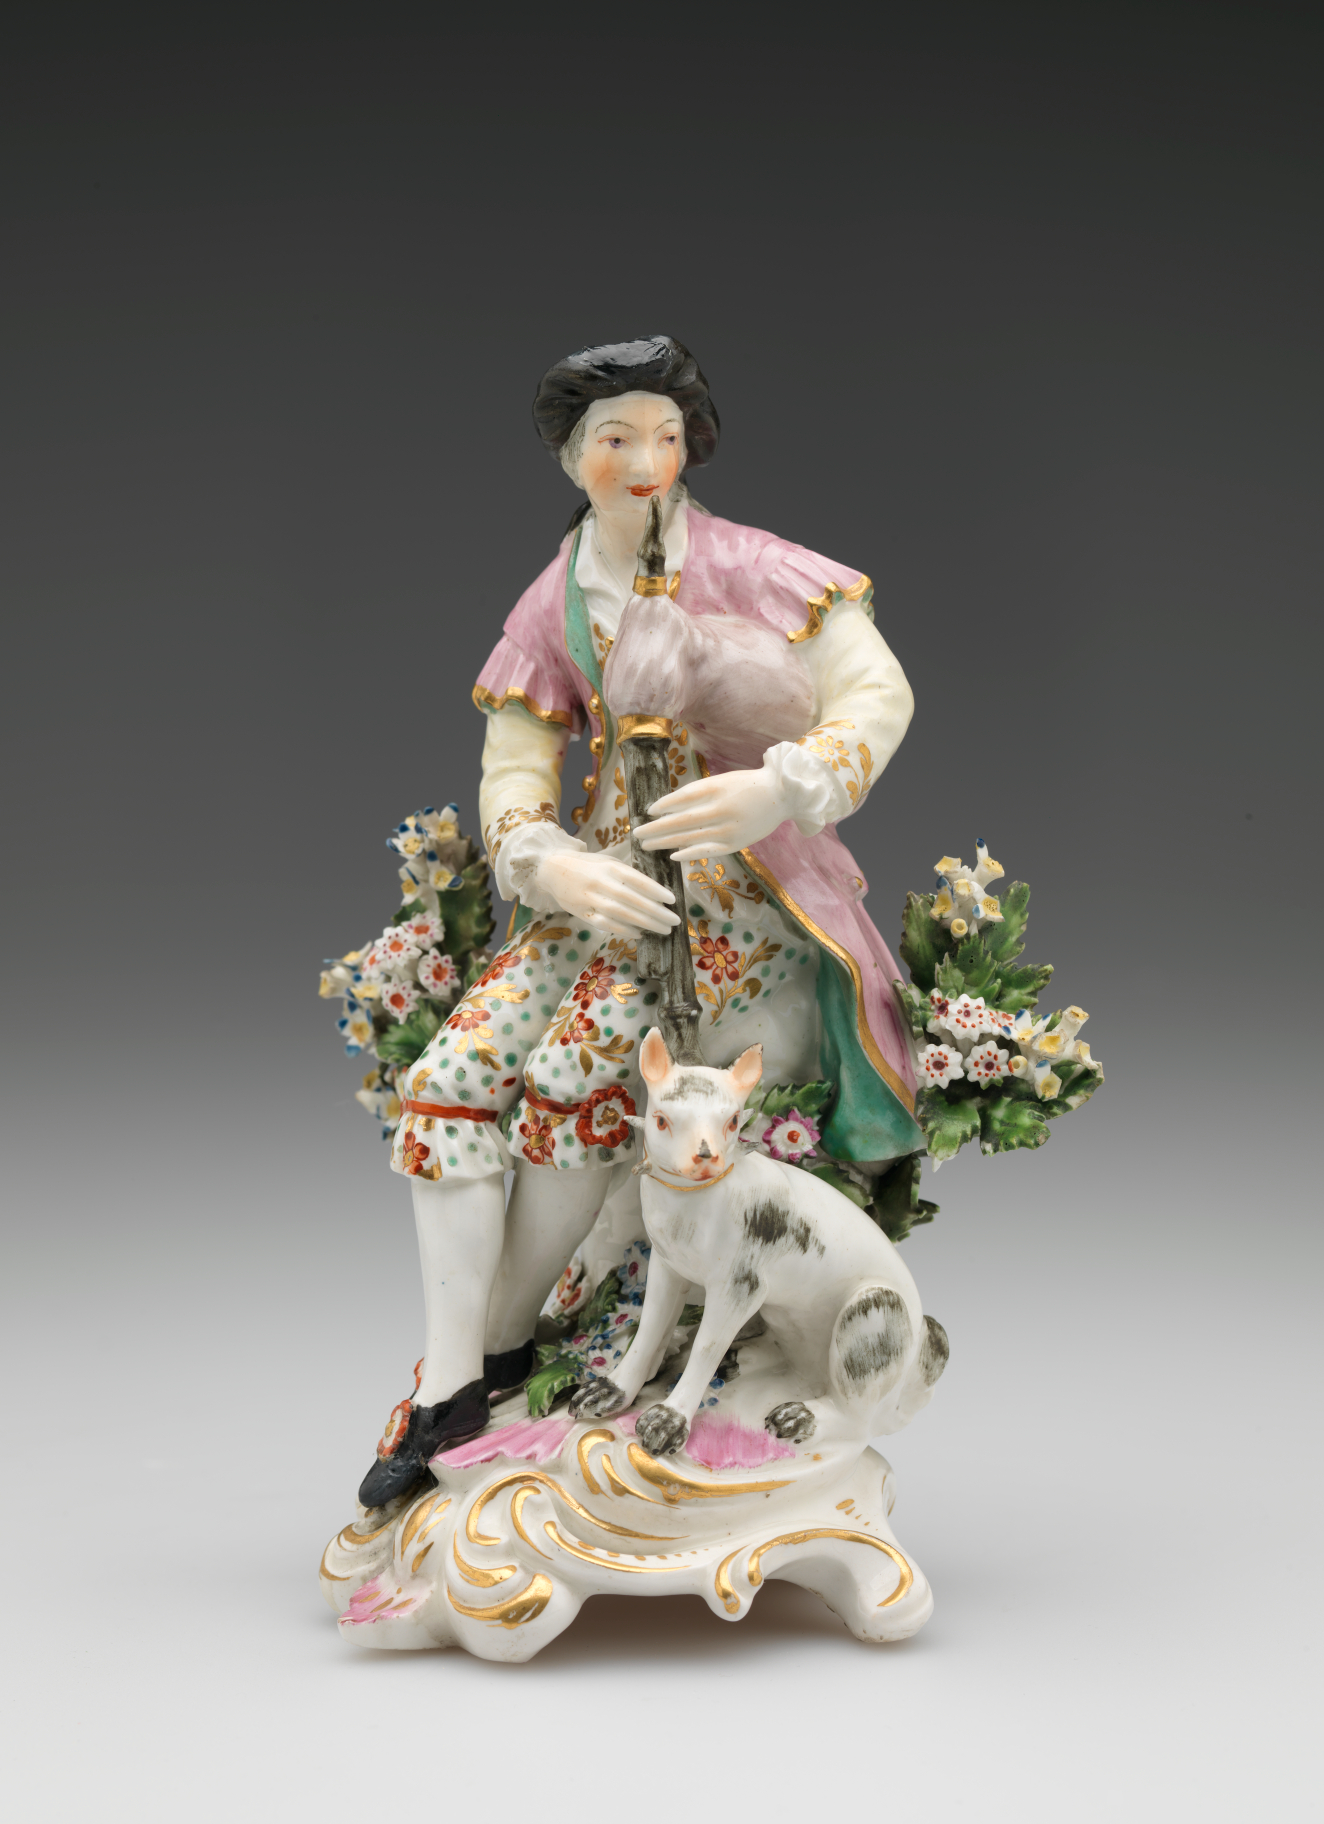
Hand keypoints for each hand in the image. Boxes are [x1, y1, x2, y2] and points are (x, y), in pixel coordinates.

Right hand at [535, 849, 678, 940]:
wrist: (551, 869)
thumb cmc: (586, 865)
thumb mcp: (607, 862)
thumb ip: (627, 875)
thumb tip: (653, 891)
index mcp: (610, 867)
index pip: (638, 880)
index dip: (656, 891)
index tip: (672, 900)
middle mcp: (601, 883)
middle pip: (633, 900)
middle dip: (656, 912)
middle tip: (674, 920)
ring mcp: (591, 899)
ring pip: (622, 914)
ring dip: (645, 923)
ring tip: (663, 929)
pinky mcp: (583, 913)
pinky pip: (607, 924)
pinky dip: (625, 930)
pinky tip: (640, 933)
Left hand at [639, 766, 785, 860]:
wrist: (782, 795)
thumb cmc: (748, 785)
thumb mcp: (723, 780)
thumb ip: (699, 793)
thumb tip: (669, 807)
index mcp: (715, 788)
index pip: (682, 798)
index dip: (663, 805)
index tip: (647, 811)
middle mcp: (719, 808)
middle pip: (680, 821)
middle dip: (656, 829)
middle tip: (636, 834)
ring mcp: (728, 828)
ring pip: (690, 837)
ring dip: (665, 842)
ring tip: (647, 845)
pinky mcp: (735, 843)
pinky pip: (708, 850)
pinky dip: (689, 853)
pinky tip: (673, 855)